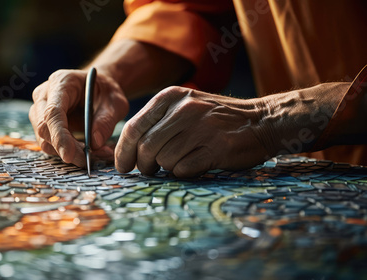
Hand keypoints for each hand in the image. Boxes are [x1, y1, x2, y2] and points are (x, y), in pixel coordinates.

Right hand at [30, 69, 128, 166]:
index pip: (53, 112)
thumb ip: (107, 121)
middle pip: (44, 128)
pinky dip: (66, 152)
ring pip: (44, 140)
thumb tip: (95, 144)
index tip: (69, 156)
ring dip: (67, 152)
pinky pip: (49, 144)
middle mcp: (44, 95)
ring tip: (92, 153)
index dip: (59, 136)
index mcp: (62, 82)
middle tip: (89, 159)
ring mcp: (39, 110)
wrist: (98, 87)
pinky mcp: (42, 124)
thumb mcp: (115, 102)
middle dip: (65, 148)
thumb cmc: (105, 91)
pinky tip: (84, 151)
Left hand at [115, 86, 271, 176]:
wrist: (261, 120)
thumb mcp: (184, 107)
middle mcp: (184, 109)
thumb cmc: (215, 118)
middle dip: (143, 165)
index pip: (134, 127)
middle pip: (146, 147)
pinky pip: (184, 169)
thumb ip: (156, 123)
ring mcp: (201, 128)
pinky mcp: (216, 148)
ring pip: (164, 160)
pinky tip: (195, 164)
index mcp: (170, 97)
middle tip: (150, 170)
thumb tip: (127, 151)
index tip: (123, 166)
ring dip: (167, 168)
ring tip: (180, 161)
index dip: (123, 151)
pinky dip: (184, 172)